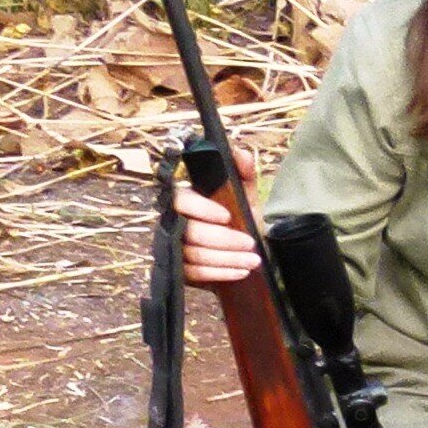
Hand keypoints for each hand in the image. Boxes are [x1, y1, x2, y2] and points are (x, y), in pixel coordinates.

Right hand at [174, 142, 261, 285]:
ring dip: (227, 259)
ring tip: (253, 260)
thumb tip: (240, 153)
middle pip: (191, 232)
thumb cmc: (240, 217)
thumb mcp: (245, 195)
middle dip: (224, 240)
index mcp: (187, 199)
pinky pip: (195, 273)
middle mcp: (174, 222)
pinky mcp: (180, 269)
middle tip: (250, 244)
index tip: (227, 216)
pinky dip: (220, 273)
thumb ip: (244, 173)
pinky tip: (240, 271)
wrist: (244, 248)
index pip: (180, 201)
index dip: (202, 209)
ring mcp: (174, 247)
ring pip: (194, 255)